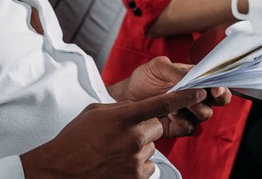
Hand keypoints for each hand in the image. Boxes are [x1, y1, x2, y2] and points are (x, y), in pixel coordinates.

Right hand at [19, 89, 207, 177]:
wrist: (61, 170)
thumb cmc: (75, 139)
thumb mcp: (96, 112)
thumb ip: (122, 107)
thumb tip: (138, 108)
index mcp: (124, 117)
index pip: (162, 104)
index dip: (184, 97)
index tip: (200, 92)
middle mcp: (134, 138)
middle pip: (155, 126)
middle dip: (144, 127)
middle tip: (121, 133)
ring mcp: (136, 160)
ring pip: (150, 147)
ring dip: (138, 147)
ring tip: (113, 150)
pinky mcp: (136, 177)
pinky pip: (147, 165)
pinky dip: (136, 164)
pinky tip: (117, 163)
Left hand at [117, 56, 230, 136]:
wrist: (128, 97)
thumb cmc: (145, 78)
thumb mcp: (159, 66)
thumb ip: (177, 71)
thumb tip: (193, 77)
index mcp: (197, 79)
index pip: (218, 82)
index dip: (222, 86)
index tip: (217, 87)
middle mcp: (197, 96)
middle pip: (219, 101)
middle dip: (216, 98)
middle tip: (202, 95)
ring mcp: (189, 112)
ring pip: (204, 114)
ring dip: (195, 108)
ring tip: (177, 103)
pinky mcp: (178, 127)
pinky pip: (188, 127)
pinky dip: (182, 120)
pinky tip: (170, 113)